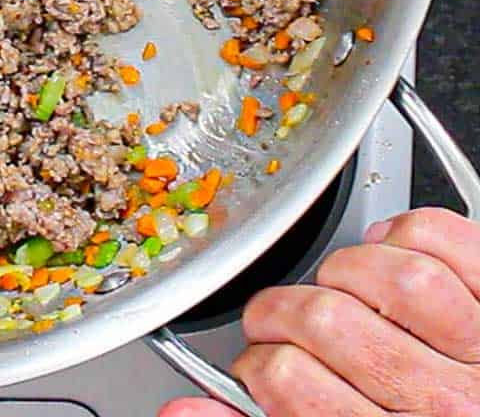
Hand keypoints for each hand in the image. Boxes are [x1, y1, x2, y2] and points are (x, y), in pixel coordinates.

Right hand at [158, 208, 479, 416]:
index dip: (257, 366)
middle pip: (323, 320)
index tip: (263, 367)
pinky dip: (405, 231)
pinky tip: (395, 257)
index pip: (287, 381)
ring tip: (342, 293)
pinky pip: (440, 237)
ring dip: (345, 272)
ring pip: (385, 274)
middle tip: (282, 323)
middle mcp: (448, 404)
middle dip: (283, 313)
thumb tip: (183, 412)